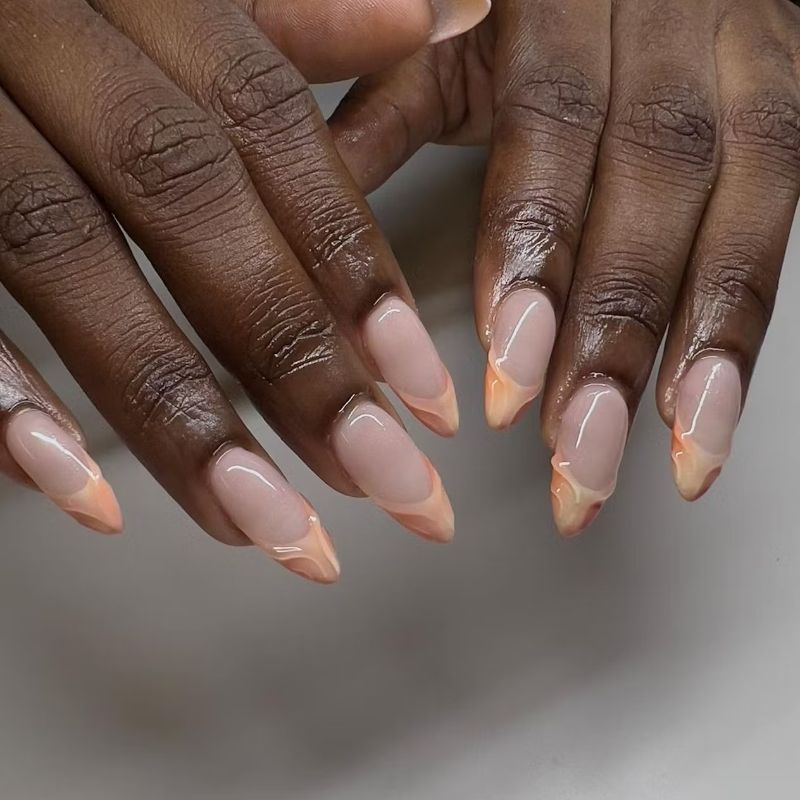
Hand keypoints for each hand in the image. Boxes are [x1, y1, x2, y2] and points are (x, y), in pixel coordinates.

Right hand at [0, 0, 488, 581]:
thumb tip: (427, 20)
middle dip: (300, 365)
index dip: (359, 268)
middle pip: (192, 206)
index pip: (271, 131)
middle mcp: (33, 27)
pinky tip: (90, 499)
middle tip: (393, 492)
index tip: (431, 400)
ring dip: (182, 416)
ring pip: (66, 260)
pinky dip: (4, 399)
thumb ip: (293, 12)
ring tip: (276, 533)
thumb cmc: (42, 3)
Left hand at [331, 0, 799, 534]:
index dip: (535, 267)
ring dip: (704, 350)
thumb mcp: (449, 40)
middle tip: (579, 456)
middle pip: (652, 190)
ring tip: (676, 459)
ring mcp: (742, 63)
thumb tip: (314, 192)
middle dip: (615, 337)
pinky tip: (714, 412)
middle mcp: (665, 25)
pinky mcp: (786, 103)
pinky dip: (744, 326)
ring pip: (739, 210)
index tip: (509, 382)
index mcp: (562, 4)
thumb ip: (390, 106)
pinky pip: (781, 219)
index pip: (552, 137)